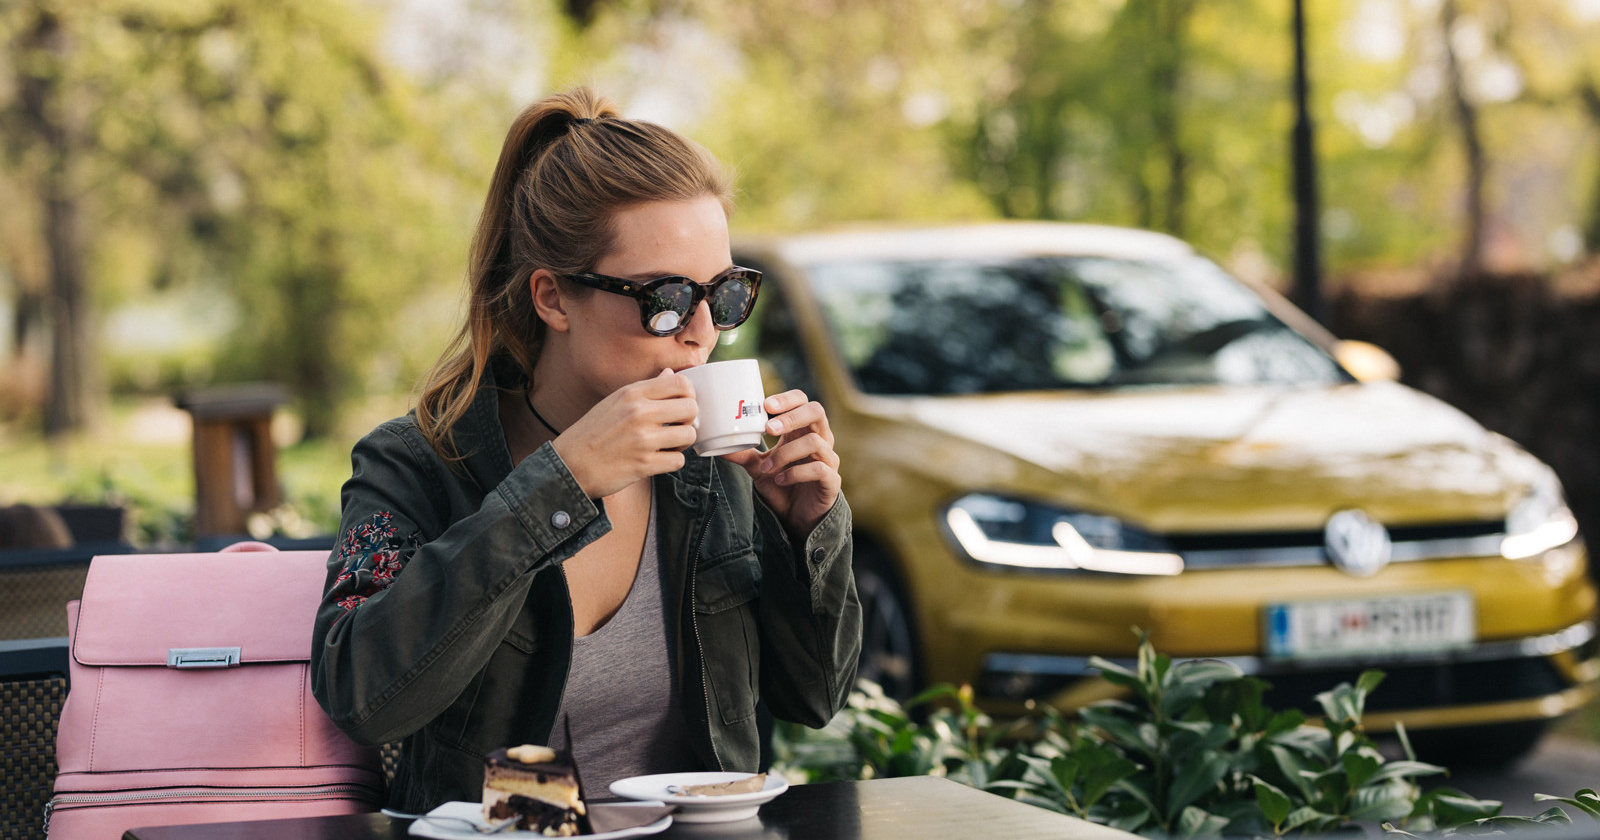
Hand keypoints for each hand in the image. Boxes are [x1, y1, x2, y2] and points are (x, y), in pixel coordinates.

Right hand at [552, 370, 697, 498]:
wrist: (569, 464)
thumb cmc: (592, 432)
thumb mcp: (614, 401)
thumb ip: (645, 389)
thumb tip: (670, 374)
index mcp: (632, 393)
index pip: (681, 382)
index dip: (689, 394)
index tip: (681, 405)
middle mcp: (639, 412)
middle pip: (691, 407)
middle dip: (689, 419)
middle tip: (676, 427)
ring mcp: (643, 439)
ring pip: (689, 435)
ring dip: (682, 443)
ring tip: (668, 444)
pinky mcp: (644, 464)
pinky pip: (678, 460)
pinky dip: (671, 462)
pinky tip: (658, 459)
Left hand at [722, 389, 840, 537]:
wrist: (797, 517)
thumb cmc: (782, 484)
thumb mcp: (758, 468)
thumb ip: (743, 454)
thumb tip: (717, 446)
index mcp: (802, 430)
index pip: (802, 401)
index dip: (787, 399)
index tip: (766, 406)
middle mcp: (819, 439)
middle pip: (816, 411)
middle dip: (792, 417)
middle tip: (769, 428)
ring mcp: (828, 459)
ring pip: (814, 442)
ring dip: (785, 453)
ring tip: (767, 468)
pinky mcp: (832, 480)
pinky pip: (818, 469)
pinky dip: (795, 473)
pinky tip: (780, 480)